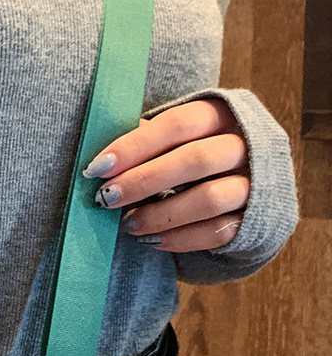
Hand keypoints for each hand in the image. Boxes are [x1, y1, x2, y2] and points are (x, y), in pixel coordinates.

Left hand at [82, 98, 250, 251]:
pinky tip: (151, 241)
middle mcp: (245, 144)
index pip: (176, 124)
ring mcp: (256, 182)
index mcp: (219, 114)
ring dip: (161, 214)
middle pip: (195, 160)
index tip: (97, 167)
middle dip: (144, 180)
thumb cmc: (195, 150)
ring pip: (210, 198)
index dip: (134, 145)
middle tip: (107, 198)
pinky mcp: (257, 217)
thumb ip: (147, 140)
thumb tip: (104, 161)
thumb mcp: (176, 137)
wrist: (252, 180)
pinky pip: (220, 232)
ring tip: (128, 225)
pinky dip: (181, 239)